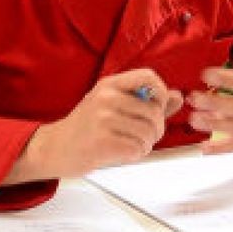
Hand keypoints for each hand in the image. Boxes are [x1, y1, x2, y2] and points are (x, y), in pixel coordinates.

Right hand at [8, 69, 182, 183]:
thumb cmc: (85, 126)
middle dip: (157, 129)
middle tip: (146, 136)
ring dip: (147, 144)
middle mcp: (107, 98)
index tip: (157, 107)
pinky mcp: (102, 142)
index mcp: (110, 84)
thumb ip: (146, 101)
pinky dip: (137, 154)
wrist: (54, 147)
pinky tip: (124, 153)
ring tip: (133, 145)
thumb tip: (178, 96)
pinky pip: (137, 149)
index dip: (161, 93)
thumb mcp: (111, 104)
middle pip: (154, 111)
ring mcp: (103, 120)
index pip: (149, 76)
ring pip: (148, 132)